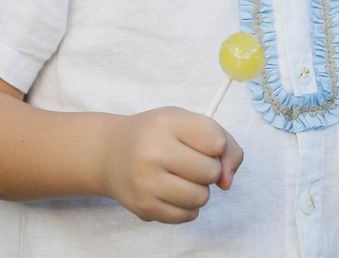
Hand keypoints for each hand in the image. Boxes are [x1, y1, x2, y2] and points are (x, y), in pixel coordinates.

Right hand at [98, 107, 243, 223]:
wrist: (110, 153)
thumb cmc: (155, 135)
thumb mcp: (186, 123)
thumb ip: (223, 143)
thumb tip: (227, 182)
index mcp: (166, 122)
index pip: (216, 141)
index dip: (215, 146)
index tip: (198, 144)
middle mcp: (153, 151)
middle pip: (211, 172)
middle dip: (207, 170)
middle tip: (187, 162)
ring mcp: (146, 182)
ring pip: (201, 197)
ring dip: (198, 190)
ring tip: (180, 178)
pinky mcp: (144, 206)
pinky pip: (187, 216)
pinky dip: (186, 207)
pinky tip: (171, 192)